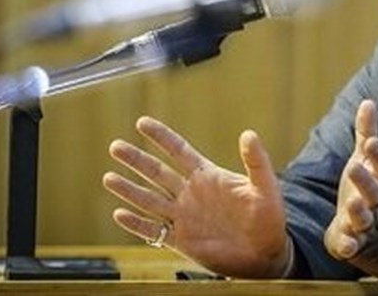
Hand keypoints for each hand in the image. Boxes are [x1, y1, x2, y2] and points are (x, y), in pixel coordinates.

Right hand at [102, 116, 289, 277]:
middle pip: (157, 172)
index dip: (161, 136)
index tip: (142, 122)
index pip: (179, 151)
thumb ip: (256, 161)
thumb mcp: (265, 186)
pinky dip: (136, 224)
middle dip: (136, 159)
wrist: (266, 254)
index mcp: (208, 176)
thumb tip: (249, 133)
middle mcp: (191, 194)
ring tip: (108, 177)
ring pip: (150, 199)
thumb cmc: (269, 218)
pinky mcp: (181, 241)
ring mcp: (184, 217)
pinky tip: (120, 214)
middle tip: (115, 146)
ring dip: (129, 189)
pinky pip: (154, 231)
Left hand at [324, 100, 377, 278]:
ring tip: (351, 203)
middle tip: (354, 167)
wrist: (376, 234)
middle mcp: (374, 202)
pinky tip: (346, 245)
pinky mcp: (353, 242)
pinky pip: (353, 246)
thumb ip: (366, 132)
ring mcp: (365, 224)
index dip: (377, 155)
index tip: (370, 141)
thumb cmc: (367, 187)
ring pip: (364, 219)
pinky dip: (350, 246)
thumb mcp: (364, 159)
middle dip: (365, 180)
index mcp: (377, 180)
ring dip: (359, 211)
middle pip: (374, 191)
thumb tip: (368, 101)